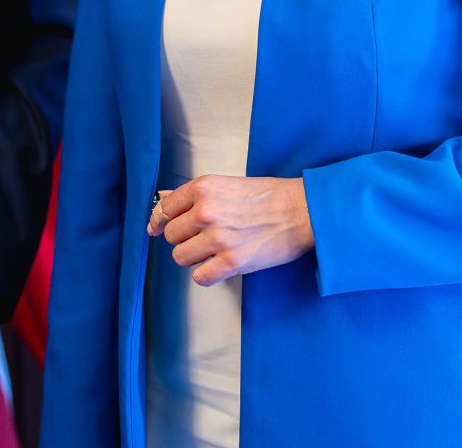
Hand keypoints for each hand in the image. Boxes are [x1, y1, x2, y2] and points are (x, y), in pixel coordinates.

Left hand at [148, 175, 312, 286]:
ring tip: (214, 251)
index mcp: (203, 188)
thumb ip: (193, 194)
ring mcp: (218, 237)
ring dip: (194, 257)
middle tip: (203, 238)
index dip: (159, 221)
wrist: (303, 211)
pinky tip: (220, 265)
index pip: (164, 209)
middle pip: (170, 235)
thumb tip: (163, 198)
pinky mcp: (232, 261)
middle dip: (184, 239)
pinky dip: (207, 274)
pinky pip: (200, 277)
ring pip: (180, 257)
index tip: (157, 228)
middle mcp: (206, 211)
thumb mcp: (227, 184)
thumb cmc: (269, 196)